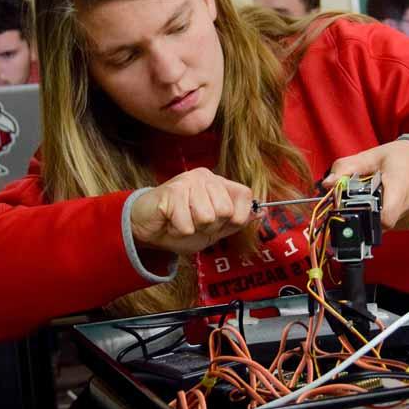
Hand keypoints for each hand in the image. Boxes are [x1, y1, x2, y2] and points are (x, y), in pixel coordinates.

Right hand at [130, 168, 252, 255]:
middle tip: (193, 222)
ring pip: (207, 218)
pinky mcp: (173, 191)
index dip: (235, 218)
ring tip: (181, 221)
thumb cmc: (180, 226)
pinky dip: (178, 230)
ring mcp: (189, 181)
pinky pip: (187, 224)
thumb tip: (262, 213)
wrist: (146, 228)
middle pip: (226, 211)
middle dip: (210, 227)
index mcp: (219, 183)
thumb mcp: (214, 229)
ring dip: (192, 229)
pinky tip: (170, 222)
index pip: (245, 197)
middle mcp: (206, 177)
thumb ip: (236, 221)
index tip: (218, 223)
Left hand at [321, 140, 408, 230]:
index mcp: (400, 186)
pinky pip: (390, 226)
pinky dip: (382, 217)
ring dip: (372, 216)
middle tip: (358, 199)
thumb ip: (347, 168)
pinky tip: (384, 202)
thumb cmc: (403, 157)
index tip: (352, 206)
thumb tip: (326, 184)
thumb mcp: (373, 156)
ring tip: (375, 197)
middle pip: (377, 224)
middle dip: (363, 215)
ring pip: (382, 227)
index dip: (364, 217)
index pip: (384, 217)